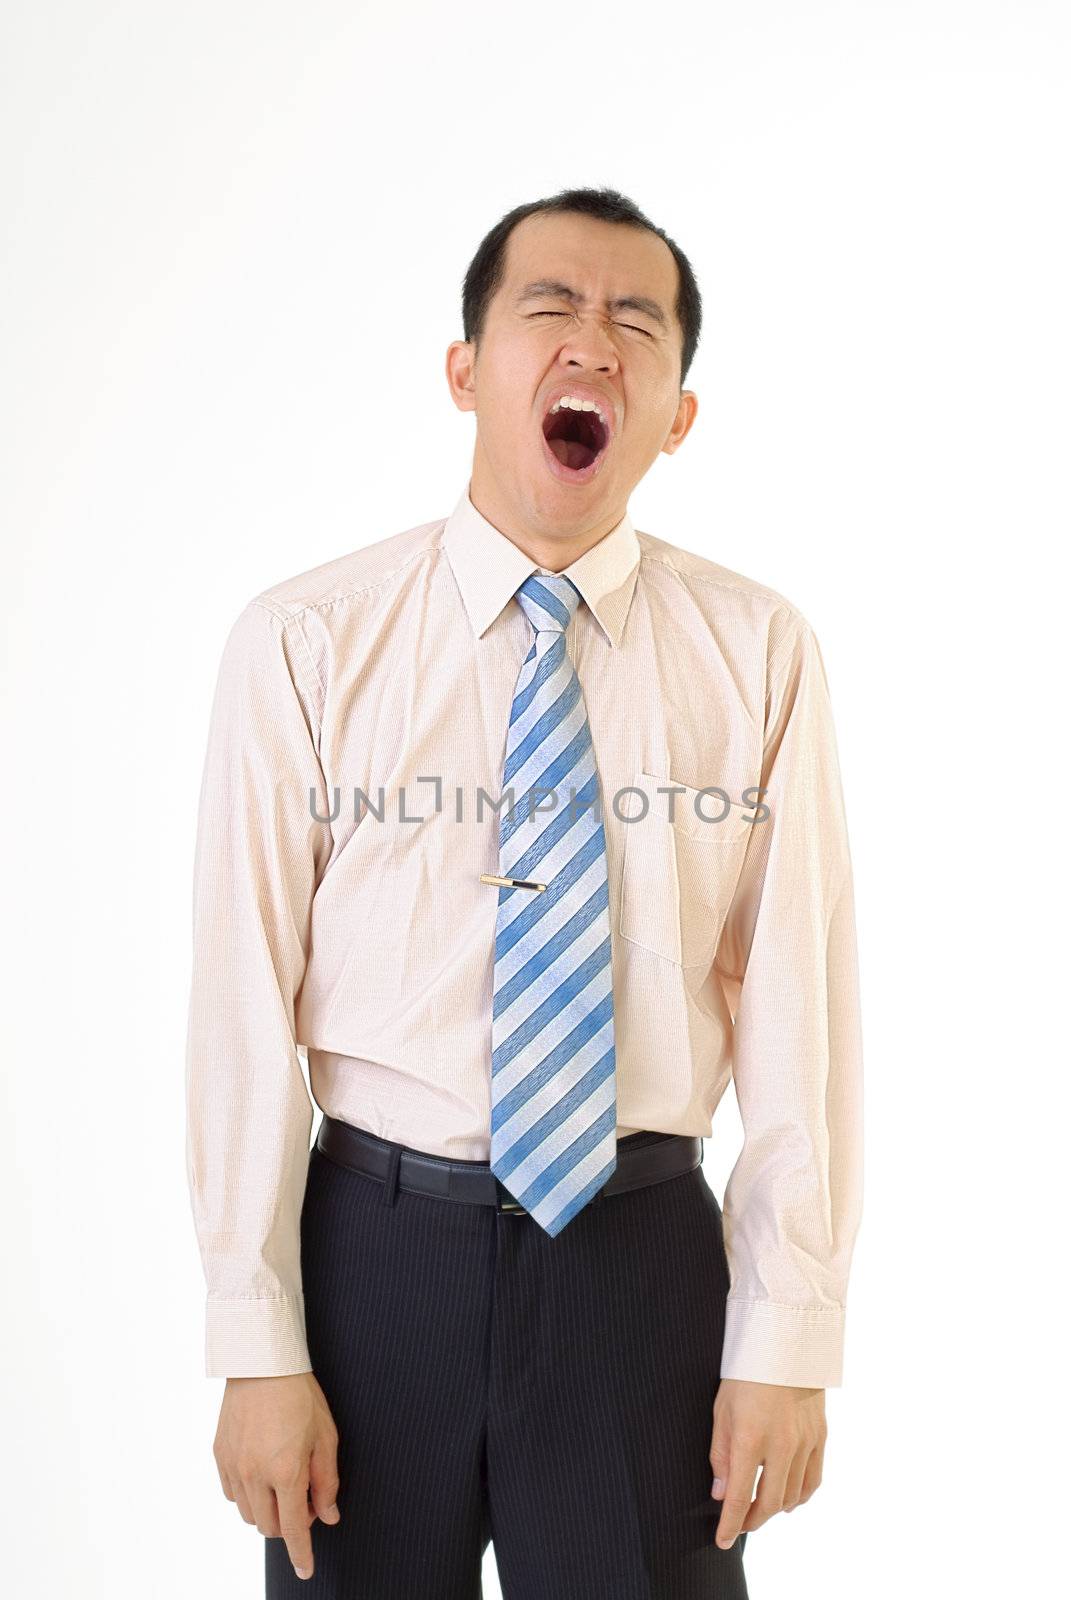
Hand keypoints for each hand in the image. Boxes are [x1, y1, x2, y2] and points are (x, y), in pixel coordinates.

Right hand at [213, 1372, 340, 1580]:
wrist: (262, 1362)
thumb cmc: (300, 1395)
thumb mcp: (325, 1436)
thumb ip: (327, 1482)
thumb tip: (328, 1516)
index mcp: (285, 1471)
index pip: (293, 1529)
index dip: (301, 1553)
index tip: (306, 1570)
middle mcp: (255, 1474)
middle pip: (270, 1526)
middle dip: (289, 1523)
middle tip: (306, 1497)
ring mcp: (233, 1466)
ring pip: (249, 1514)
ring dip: (268, 1510)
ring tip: (284, 1482)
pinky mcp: (219, 1456)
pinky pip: (233, 1494)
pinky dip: (249, 1495)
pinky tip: (262, 1473)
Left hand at [709, 1378, 825, 1548]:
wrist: (784, 1344)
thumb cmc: (745, 1375)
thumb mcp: (721, 1411)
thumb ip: (721, 1455)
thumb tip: (721, 1494)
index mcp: (751, 1439)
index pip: (740, 1497)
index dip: (730, 1524)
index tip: (723, 1540)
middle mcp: (781, 1446)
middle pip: (770, 1503)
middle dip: (752, 1521)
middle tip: (740, 1524)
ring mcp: (805, 1443)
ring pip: (793, 1496)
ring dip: (776, 1510)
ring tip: (761, 1510)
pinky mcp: (820, 1437)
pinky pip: (813, 1480)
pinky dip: (801, 1496)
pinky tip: (789, 1498)